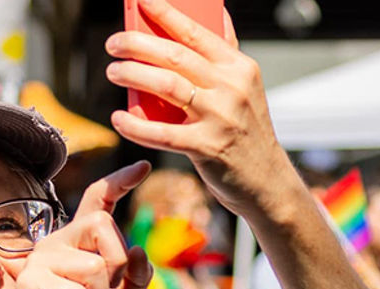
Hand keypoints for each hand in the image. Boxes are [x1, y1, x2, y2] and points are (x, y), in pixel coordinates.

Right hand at [6, 164, 153, 288]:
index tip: (143, 166)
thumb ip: (136, 279)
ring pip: (95, 266)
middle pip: (102, 224)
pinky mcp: (31, 282)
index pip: (98, 201)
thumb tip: (137, 250)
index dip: (120, 181)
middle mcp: (58, 243)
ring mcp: (41, 260)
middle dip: (117, 264)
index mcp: (80, 244)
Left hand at [104, 0, 298, 219]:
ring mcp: (220, 118)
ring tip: (113, 71)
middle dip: (138, 45)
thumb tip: (215, 15)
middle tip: (113, 43)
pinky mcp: (207, 148)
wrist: (266, 179)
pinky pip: (162, 133)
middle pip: (176, 56)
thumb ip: (225, 53)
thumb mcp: (244, 86)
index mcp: (239, 67)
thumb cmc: (245, 130)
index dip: (166, 14)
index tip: (141, 1)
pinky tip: (118, 119)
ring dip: (133, 76)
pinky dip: (135, 125)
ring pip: (167, 87)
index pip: (197, 33)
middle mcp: (232, 88)